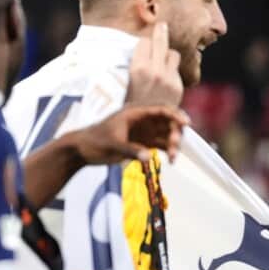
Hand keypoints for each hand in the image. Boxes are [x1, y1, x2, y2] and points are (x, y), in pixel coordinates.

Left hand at [72, 105, 188, 163]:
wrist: (82, 150)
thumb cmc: (94, 142)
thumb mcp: (112, 144)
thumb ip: (131, 150)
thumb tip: (149, 157)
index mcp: (135, 112)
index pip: (161, 109)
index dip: (176, 114)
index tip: (186, 124)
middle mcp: (142, 119)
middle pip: (168, 121)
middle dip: (175, 133)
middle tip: (175, 147)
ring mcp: (143, 131)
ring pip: (166, 134)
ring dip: (173, 144)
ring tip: (173, 158)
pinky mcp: (143, 143)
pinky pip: (161, 144)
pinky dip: (168, 151)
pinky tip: (171, 160)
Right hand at [127, 22, 182, 105]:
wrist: (140, 129)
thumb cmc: (126, 106)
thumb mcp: (124, 84)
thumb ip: (134, 66)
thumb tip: (140, 51)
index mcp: (138, 69)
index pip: (144, 42)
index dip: (144, 42)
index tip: (144, 42)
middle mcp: (155, 71)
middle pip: (161, 42)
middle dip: (161, 32)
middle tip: (162, 25)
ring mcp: (168, 79)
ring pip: (172, 54)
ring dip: (167, 55)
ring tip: (161, 58)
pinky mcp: (177, 87)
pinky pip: (176, 71)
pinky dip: (170, 70)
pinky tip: (164, 76)